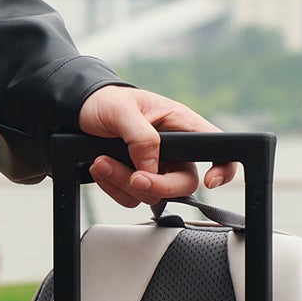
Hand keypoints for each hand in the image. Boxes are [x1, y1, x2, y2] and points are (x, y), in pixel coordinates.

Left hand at [79, 85, 237, 209]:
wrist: (78, 112)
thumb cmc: (106, 102)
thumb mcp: (121, 110)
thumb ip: (141, 137)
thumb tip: (150, 167)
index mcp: (180, 124)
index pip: (218, 147)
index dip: (224, 168)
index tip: (210, 182)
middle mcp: (173, 149)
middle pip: (184, 183)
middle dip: (156, 185)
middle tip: (133, 177)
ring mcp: (156, 168)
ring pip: (153, 195)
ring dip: (123, 182)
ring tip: (102, 160)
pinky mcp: (136, 180)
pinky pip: (131, 198)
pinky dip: (112, 187)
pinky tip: (101, 167)